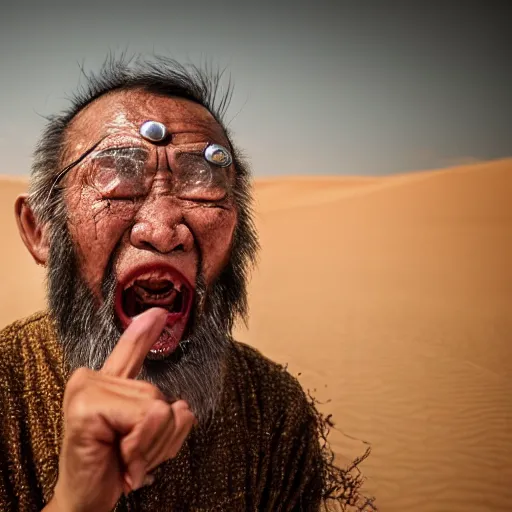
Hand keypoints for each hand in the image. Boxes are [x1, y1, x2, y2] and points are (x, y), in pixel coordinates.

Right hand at [46, 308, 195, 511]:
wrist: (86, 501)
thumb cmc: (116, 465)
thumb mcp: (145, 435)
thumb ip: (161, 413)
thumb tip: (180, 405)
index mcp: (106, 380)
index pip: (131, 350)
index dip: (144, 332)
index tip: (158, 313)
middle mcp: (92, 376)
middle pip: (160, 395)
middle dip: (158, 434)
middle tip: (132, 454)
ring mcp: (86, 388)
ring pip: (158, 407)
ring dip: (151, 445)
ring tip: (127, 458)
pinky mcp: (86, 407)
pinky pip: (146, 418)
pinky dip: (142, 449)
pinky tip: (123, 464)